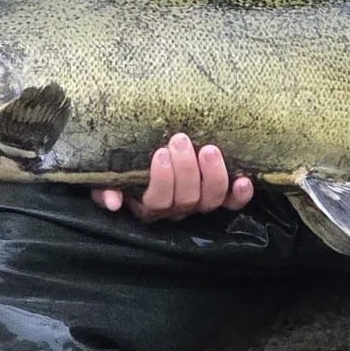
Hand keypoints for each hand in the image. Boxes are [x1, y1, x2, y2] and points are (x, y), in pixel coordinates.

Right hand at [92, 132, 254, 221]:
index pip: (156, 201)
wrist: (147, 153)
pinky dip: (240, 195)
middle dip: (185, 170)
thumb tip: (111, 201)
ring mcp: (199, 205)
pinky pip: (232, 203)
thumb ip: (104, 187)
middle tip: (180, 140)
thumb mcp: (107, 176)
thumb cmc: (125, 165)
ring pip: (210, 200)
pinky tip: (244, 180)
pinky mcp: (220, 198)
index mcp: (148, 204)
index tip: (160, 152)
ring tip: (208, 150)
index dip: (161, 180)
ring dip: (212, 176)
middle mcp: (175, 210)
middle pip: (185, 199)